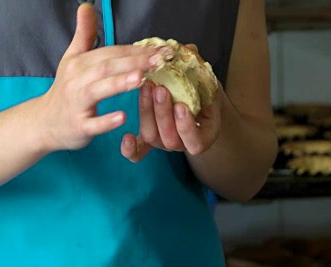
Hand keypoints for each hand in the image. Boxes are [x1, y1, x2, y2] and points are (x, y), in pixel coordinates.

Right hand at [41, 4, 170, 150]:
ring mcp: (77, 104)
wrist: (45, 123)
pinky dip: (106, 121)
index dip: (135, 49)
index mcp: (79, 64)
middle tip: (160, 60)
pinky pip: (92, 124)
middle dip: (134, 62)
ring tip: (140, 78)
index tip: (161, 49)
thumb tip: (86, 6)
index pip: (111, 53)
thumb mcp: (72, 60)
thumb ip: (83, 34)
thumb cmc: (66, 91)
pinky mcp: (78, 126)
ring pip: (97, 91)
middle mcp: (76, 81)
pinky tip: (122, 117)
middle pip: (106, 67)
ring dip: (119, 84)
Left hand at [120, 45, 221, 162]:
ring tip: (145, 89)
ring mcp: (163, 143)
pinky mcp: (147, 142)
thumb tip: (189, 49)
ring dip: (147, 112)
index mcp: (202, 136)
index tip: (181, 106)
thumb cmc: (201, 90)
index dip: (186, 126)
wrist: (195, 100)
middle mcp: (181, 144)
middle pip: (169, 138)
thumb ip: (199, 71)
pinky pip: (138, 153)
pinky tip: (125, 136)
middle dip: (163, 113)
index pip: (195, 141)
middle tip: (159, 89)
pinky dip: (131, 149)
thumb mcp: (204, 81)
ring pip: (152, 137)